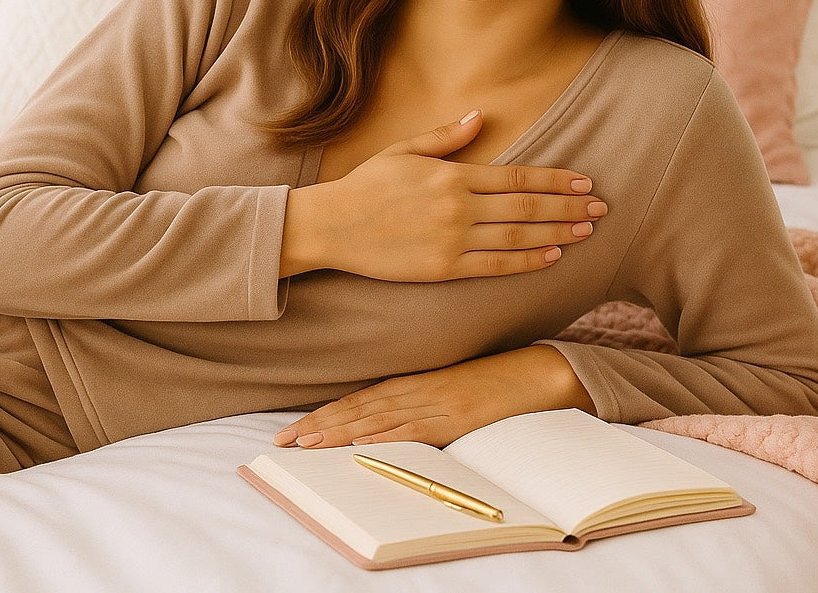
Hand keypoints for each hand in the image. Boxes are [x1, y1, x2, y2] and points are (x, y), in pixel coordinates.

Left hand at [271, 346, 597, 448]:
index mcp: (414, 381)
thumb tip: (385, 426)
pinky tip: (359, 445)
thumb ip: (419, 401)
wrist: (536, 372)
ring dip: (338, 433)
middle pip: (357, 409)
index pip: (358, 400)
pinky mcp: (454, 419)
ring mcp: (434, 404)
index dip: (324, 415)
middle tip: (281, 442)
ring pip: (376, 420)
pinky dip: (384, 438)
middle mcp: (417, 390)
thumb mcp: (450, 388)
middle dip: (317, 426)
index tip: (293, 430)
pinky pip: (413, 430)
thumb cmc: (495, 381)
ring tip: (305, 444)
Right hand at [280, 110, 605, 280]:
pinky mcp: (443, 268)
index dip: (556, 180)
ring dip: (557, 233)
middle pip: (526, 207)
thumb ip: (447, 136)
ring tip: (587, 231)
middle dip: (568, 207)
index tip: (584, 182)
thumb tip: (482, 115)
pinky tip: (551, 256)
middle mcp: (457, 206)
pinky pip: (495, 265)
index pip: (517, 177)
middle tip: (602, 208)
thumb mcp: (404, 150)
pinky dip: (526, 260)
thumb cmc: (366, 185)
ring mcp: (452, 239)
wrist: (331, 225)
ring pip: (517, 236)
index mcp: (452, 174)